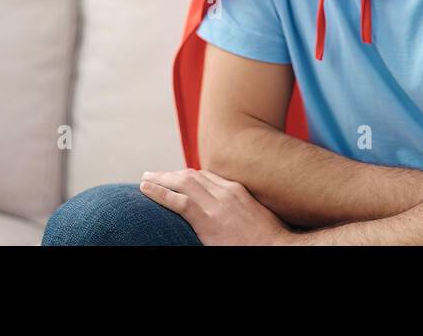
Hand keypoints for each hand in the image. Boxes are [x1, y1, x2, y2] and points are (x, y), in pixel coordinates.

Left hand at [139, 169, 295, 245]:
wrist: (277, 248)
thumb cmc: (268, 239)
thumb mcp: (255, 216)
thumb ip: (240, 209)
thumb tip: (228, 214)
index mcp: (237, 190)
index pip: (206, 176)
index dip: (187, 176)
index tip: (175, 178)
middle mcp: (226, 191)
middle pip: (192, 175)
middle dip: (170, 174)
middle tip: (153, 174)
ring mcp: (216, 204)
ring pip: (182, 183)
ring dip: (160, 179)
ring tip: (145, 179)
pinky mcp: (207, 219)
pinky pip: (177, 201)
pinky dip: (159, 193)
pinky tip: (146, 189)